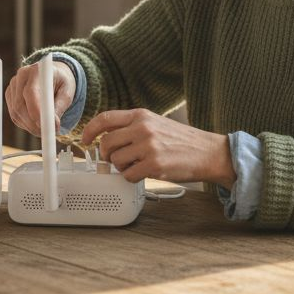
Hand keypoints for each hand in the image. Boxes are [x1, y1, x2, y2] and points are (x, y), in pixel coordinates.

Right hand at [5, 60, 75, 135]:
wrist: (53, 74)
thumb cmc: (62, 82)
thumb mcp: (67, 92)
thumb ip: (60, 107)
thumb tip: (53, 125)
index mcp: (37, 70)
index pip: (30, 92)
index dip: (36, 111)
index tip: (46, 126)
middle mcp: (21, 76)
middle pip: (20, 105)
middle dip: (33, 124)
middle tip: (48, 133)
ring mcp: (13, 86)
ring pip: (16, 113)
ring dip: (30, 126)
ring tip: (46, 130)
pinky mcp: (10, 95)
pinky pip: (14, 115)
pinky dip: (25, 124)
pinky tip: (36, 124)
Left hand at [81, 109, 234, 186]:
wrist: (208, 152)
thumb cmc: (182, 140)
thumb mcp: (156, 123)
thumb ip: (133, 126)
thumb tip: (106, 138)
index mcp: (141, 115)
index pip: (105, 118)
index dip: (89, 130)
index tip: (85, 140)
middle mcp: (143, 128)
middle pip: (106, 143)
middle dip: (106, 155)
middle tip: (114, 160)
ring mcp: (148, 146)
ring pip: (116, 160)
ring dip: (121, 167)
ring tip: (136, 166)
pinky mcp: (154, 165)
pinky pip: (128, 175)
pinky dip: (132, 178)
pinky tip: (144, 173)